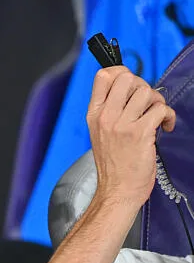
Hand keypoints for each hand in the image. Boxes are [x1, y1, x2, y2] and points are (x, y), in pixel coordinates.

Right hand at [86, 67, 175, 209]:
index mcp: (94, 114)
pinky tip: (165, 127)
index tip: (132, 85)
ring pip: (147, 92)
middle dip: (143, 86)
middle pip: (127, 78)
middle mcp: (105, 116)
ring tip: (157, 117)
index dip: (121, 72)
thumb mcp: (100, 133)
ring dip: (158, 102)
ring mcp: (121, 125)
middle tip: (147, 103)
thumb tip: (132, 90)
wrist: (117, 190)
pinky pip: (160, 110)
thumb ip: (110, 110)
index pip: (103, 76)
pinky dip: (168, 116)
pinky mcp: (139, 134)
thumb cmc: (113, 164)